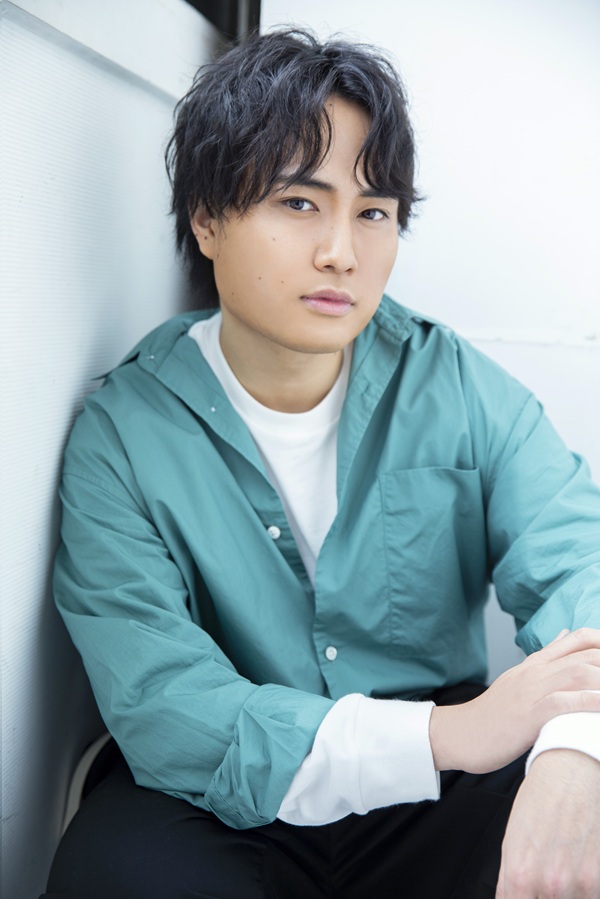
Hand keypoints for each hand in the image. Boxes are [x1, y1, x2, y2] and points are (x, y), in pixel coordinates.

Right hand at [429, 628, 599, 772]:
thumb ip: (544, 658)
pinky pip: (564, 702)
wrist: (459, 733)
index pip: (577, 639)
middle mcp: (536, 672)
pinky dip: (590, 702)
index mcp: (534, 664)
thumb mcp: (518, 680)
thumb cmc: (492, 715)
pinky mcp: (528, 714)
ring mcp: (532, 691)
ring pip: (580, 674)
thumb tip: (565, 633)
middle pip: (586, 654)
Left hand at [497, 749, 599, 897]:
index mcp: (520, 875)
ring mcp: (578, 884)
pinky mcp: (599, 878)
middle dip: (545, 897)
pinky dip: (585, 889)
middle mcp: (549, 884)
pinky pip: (590, 897)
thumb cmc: (540, 800)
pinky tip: (579, 868)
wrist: (570, 771)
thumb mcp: (511, 840)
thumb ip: (509, 883)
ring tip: (565, 869)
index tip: (528, 894)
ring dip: (568, 894)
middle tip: (548, 876)